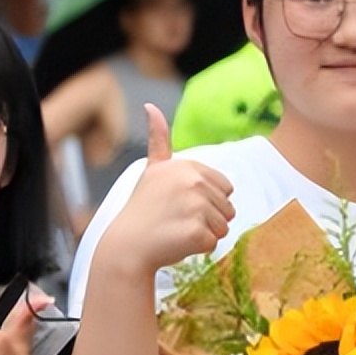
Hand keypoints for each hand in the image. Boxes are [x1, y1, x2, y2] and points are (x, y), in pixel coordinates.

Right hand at [103, 103, 234, 274]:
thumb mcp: (152, 169)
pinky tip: (177, 241)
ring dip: (205, 234)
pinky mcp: (197, 232)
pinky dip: (199, 248)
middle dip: (208, 218)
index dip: (208, 200)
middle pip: (228, 208)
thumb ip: (159, 140)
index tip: (182, 203)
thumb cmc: (143, 209)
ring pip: (224, 227)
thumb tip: (151, 106)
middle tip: (178, 219)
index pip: (226, 188)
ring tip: (177, 229)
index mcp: (188, 166)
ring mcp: (196, 207)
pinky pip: (214, 243)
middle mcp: (193, 182)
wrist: (127, 245)